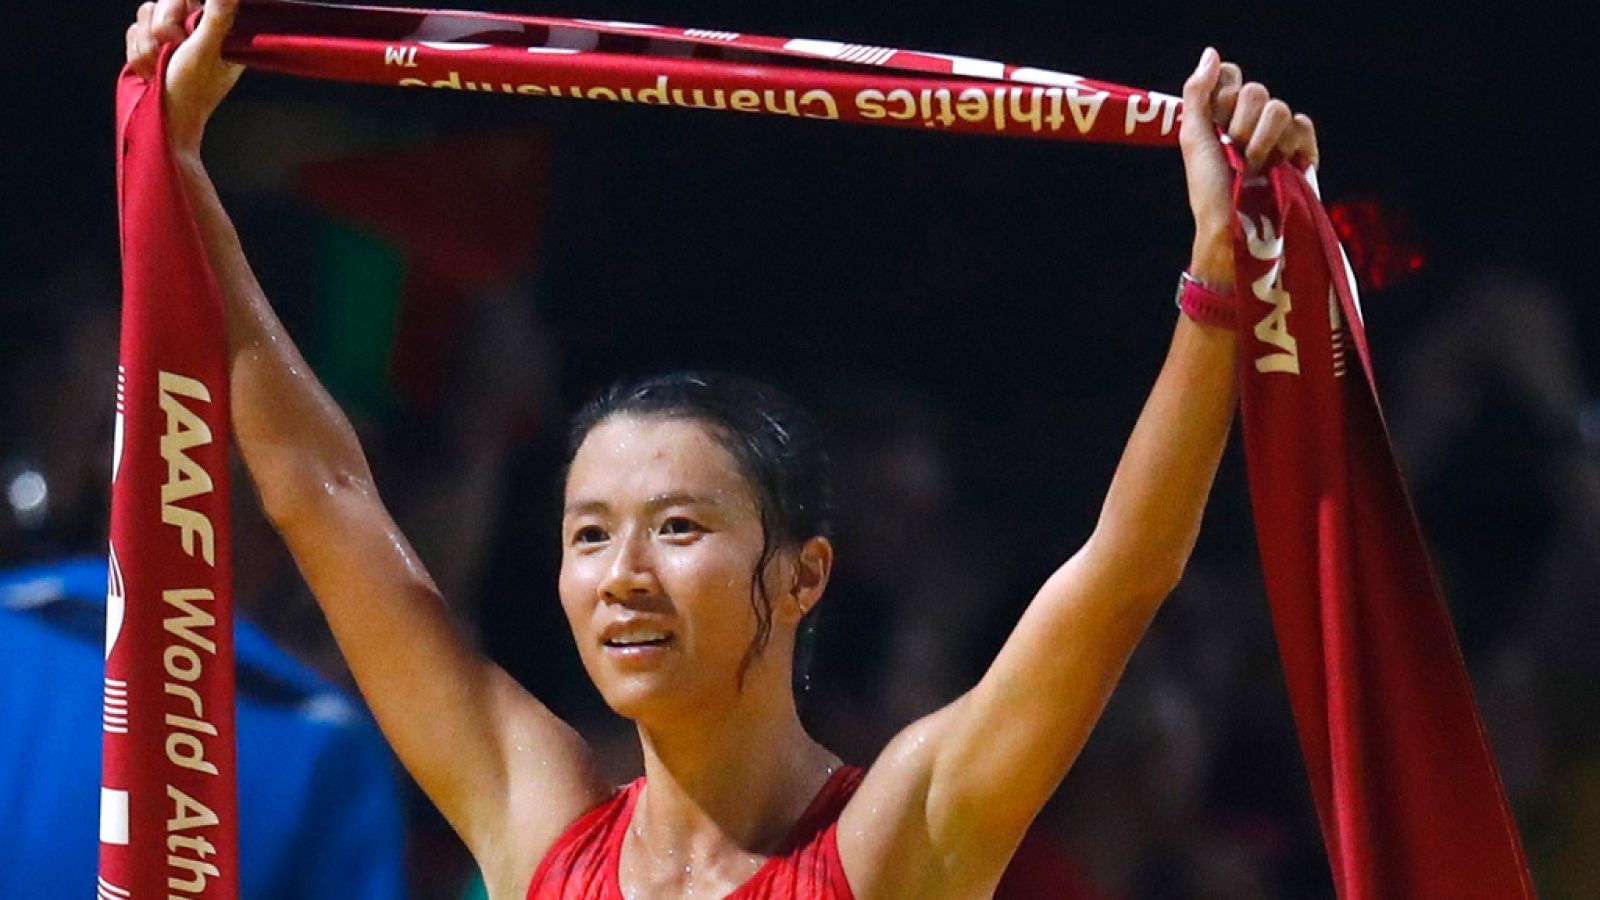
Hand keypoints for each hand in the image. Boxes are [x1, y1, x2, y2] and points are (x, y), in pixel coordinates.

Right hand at [125, 0, 242, 153]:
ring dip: (148, 47)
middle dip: (161, 32)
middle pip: (164, 1)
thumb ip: (216, 18)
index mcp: (218, 29)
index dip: (178, 12)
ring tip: (160, 68)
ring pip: (144, 14)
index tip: (181, 37)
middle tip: (171, 55)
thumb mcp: (204, 52)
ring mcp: (171, 36)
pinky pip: (132, 32)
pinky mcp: (150, 45)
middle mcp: (194, 29)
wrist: (162, 121)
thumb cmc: (189, 93)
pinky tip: (150, 73)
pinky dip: (138, 55)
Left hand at [1179, 48, 1318, 286]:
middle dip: (1238, 123)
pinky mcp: (1303, 151)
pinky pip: (1302, 125)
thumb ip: (1198, 92)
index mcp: (1222, 116)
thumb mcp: (1193, 138)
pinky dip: (1288, 143)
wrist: (1236, 226)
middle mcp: (1251, 121)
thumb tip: (1212, 53)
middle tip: (1232, 152)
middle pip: (1255, 90)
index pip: (1230, 76)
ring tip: (1252, 166)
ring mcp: (1278, 136)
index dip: (1222, 94)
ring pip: (1279, 106)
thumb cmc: (1209, 191)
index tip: (1215, 123)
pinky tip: (1278, 163)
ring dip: (1259, 138)